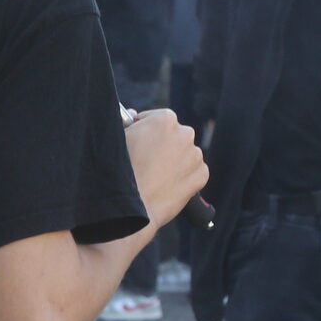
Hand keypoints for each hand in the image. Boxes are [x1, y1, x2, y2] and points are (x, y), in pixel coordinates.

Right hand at [122, 109, 207, 229]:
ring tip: (155, 177)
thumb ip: (130, 123)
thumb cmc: (120, 170)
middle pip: (175, 136)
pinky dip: (184, 178)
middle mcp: (185, 133)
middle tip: (147, 160)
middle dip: (164, 145)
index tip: (141, 141)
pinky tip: (167, 185)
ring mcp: (195, 155)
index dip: (147, 130)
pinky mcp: (201, 175)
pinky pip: (194, 173)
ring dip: (175, 161)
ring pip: (186, 154)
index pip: (159, 119)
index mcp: (165, 119)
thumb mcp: (119, 138)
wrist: (132, 206)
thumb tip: (133, 115)